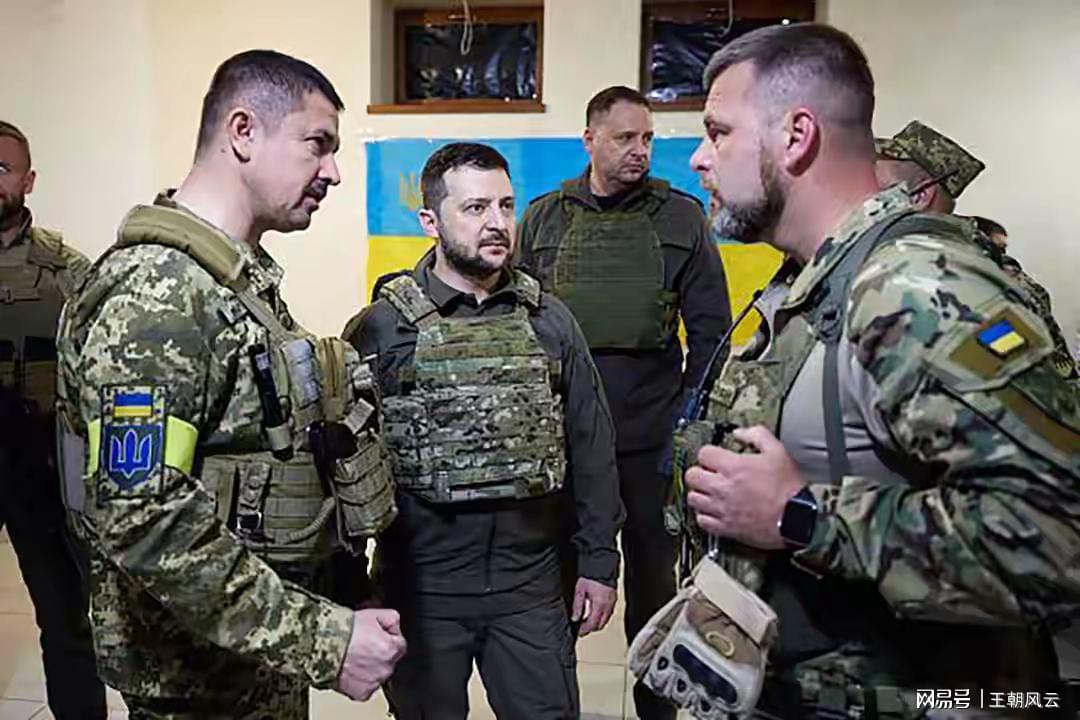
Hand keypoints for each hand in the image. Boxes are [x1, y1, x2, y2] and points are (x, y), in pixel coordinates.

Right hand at [336, 608, 407, 700]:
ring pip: (377, 674)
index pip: (399, 644)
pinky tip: (350, 669)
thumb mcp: (373, 614)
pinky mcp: (361, 693)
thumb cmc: (343, 631)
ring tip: (353, 657)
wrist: (321, 646)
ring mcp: (374, 682)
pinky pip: (365, 687)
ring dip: (370, 668)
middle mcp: (386, 668)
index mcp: (392, 649)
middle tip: (362, 646)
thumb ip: (392, 620)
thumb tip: (395, 628)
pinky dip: (360, 681)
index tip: (375, 636)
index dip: (386, 638)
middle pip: (388, 660)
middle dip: (378, 654)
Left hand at [572, 577, 615, 636]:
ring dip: (597, 624)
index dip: (585, 630)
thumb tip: (575, 618)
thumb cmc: (591, 576)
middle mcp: (608, 606)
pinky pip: (609, 613)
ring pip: (606, 620)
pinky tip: (596, 614)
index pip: (592, 624)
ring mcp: (612, 603)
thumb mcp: (580, 590)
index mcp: (599, 605)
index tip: (579, 632)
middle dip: (591, 629)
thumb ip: (578, 606)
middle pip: (600, 625)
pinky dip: (602, 617)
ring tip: (587, 621)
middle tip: (582, 629)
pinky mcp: (614, 599)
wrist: (601, 565)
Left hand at [684, 426, 805, 549]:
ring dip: (700, 493)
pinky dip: (704, 515)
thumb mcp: (778, 451)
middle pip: (692, 476)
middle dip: (699, 472)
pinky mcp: (725, 527)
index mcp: (733, 467)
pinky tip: (714, 511)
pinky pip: (702, 521)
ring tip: (710, 492)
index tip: (715, 457)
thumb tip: (740, 433)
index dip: (709, 453)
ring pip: (693, 499)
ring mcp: (722, 508)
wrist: (798, 520)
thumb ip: (757, 435)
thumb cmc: (789, 489)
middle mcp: (722, 487)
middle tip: (709, 474)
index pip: (703, 453)